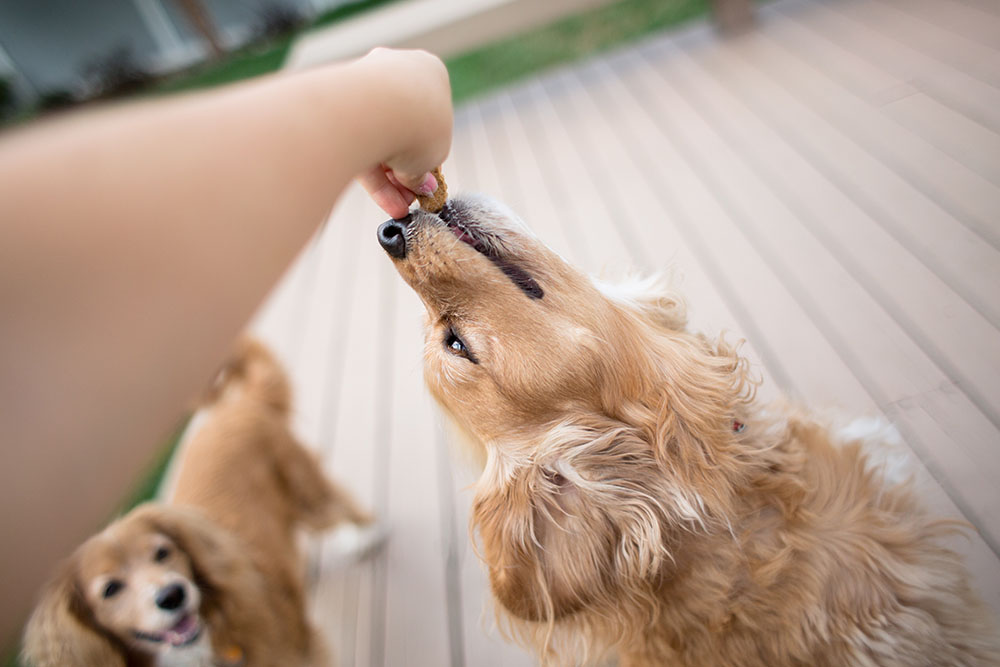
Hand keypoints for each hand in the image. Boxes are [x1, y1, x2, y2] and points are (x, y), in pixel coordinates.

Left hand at [352, 48, 452, 218]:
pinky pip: (357, 145)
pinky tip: (384, 201)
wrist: (379, 107)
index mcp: (427, 72)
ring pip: (378, 141)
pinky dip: (370, 175)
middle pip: (401, 130)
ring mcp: (362, 86)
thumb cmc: (420, 123)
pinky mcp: (336, 108)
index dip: (427, 155)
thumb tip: (421, 185)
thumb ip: (426, 169)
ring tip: (398, 207)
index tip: (425, 180)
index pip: (429, 119)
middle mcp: (393, 71)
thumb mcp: (436, 153)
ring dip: (389, 180)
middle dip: (405, 171)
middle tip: (410, 198)